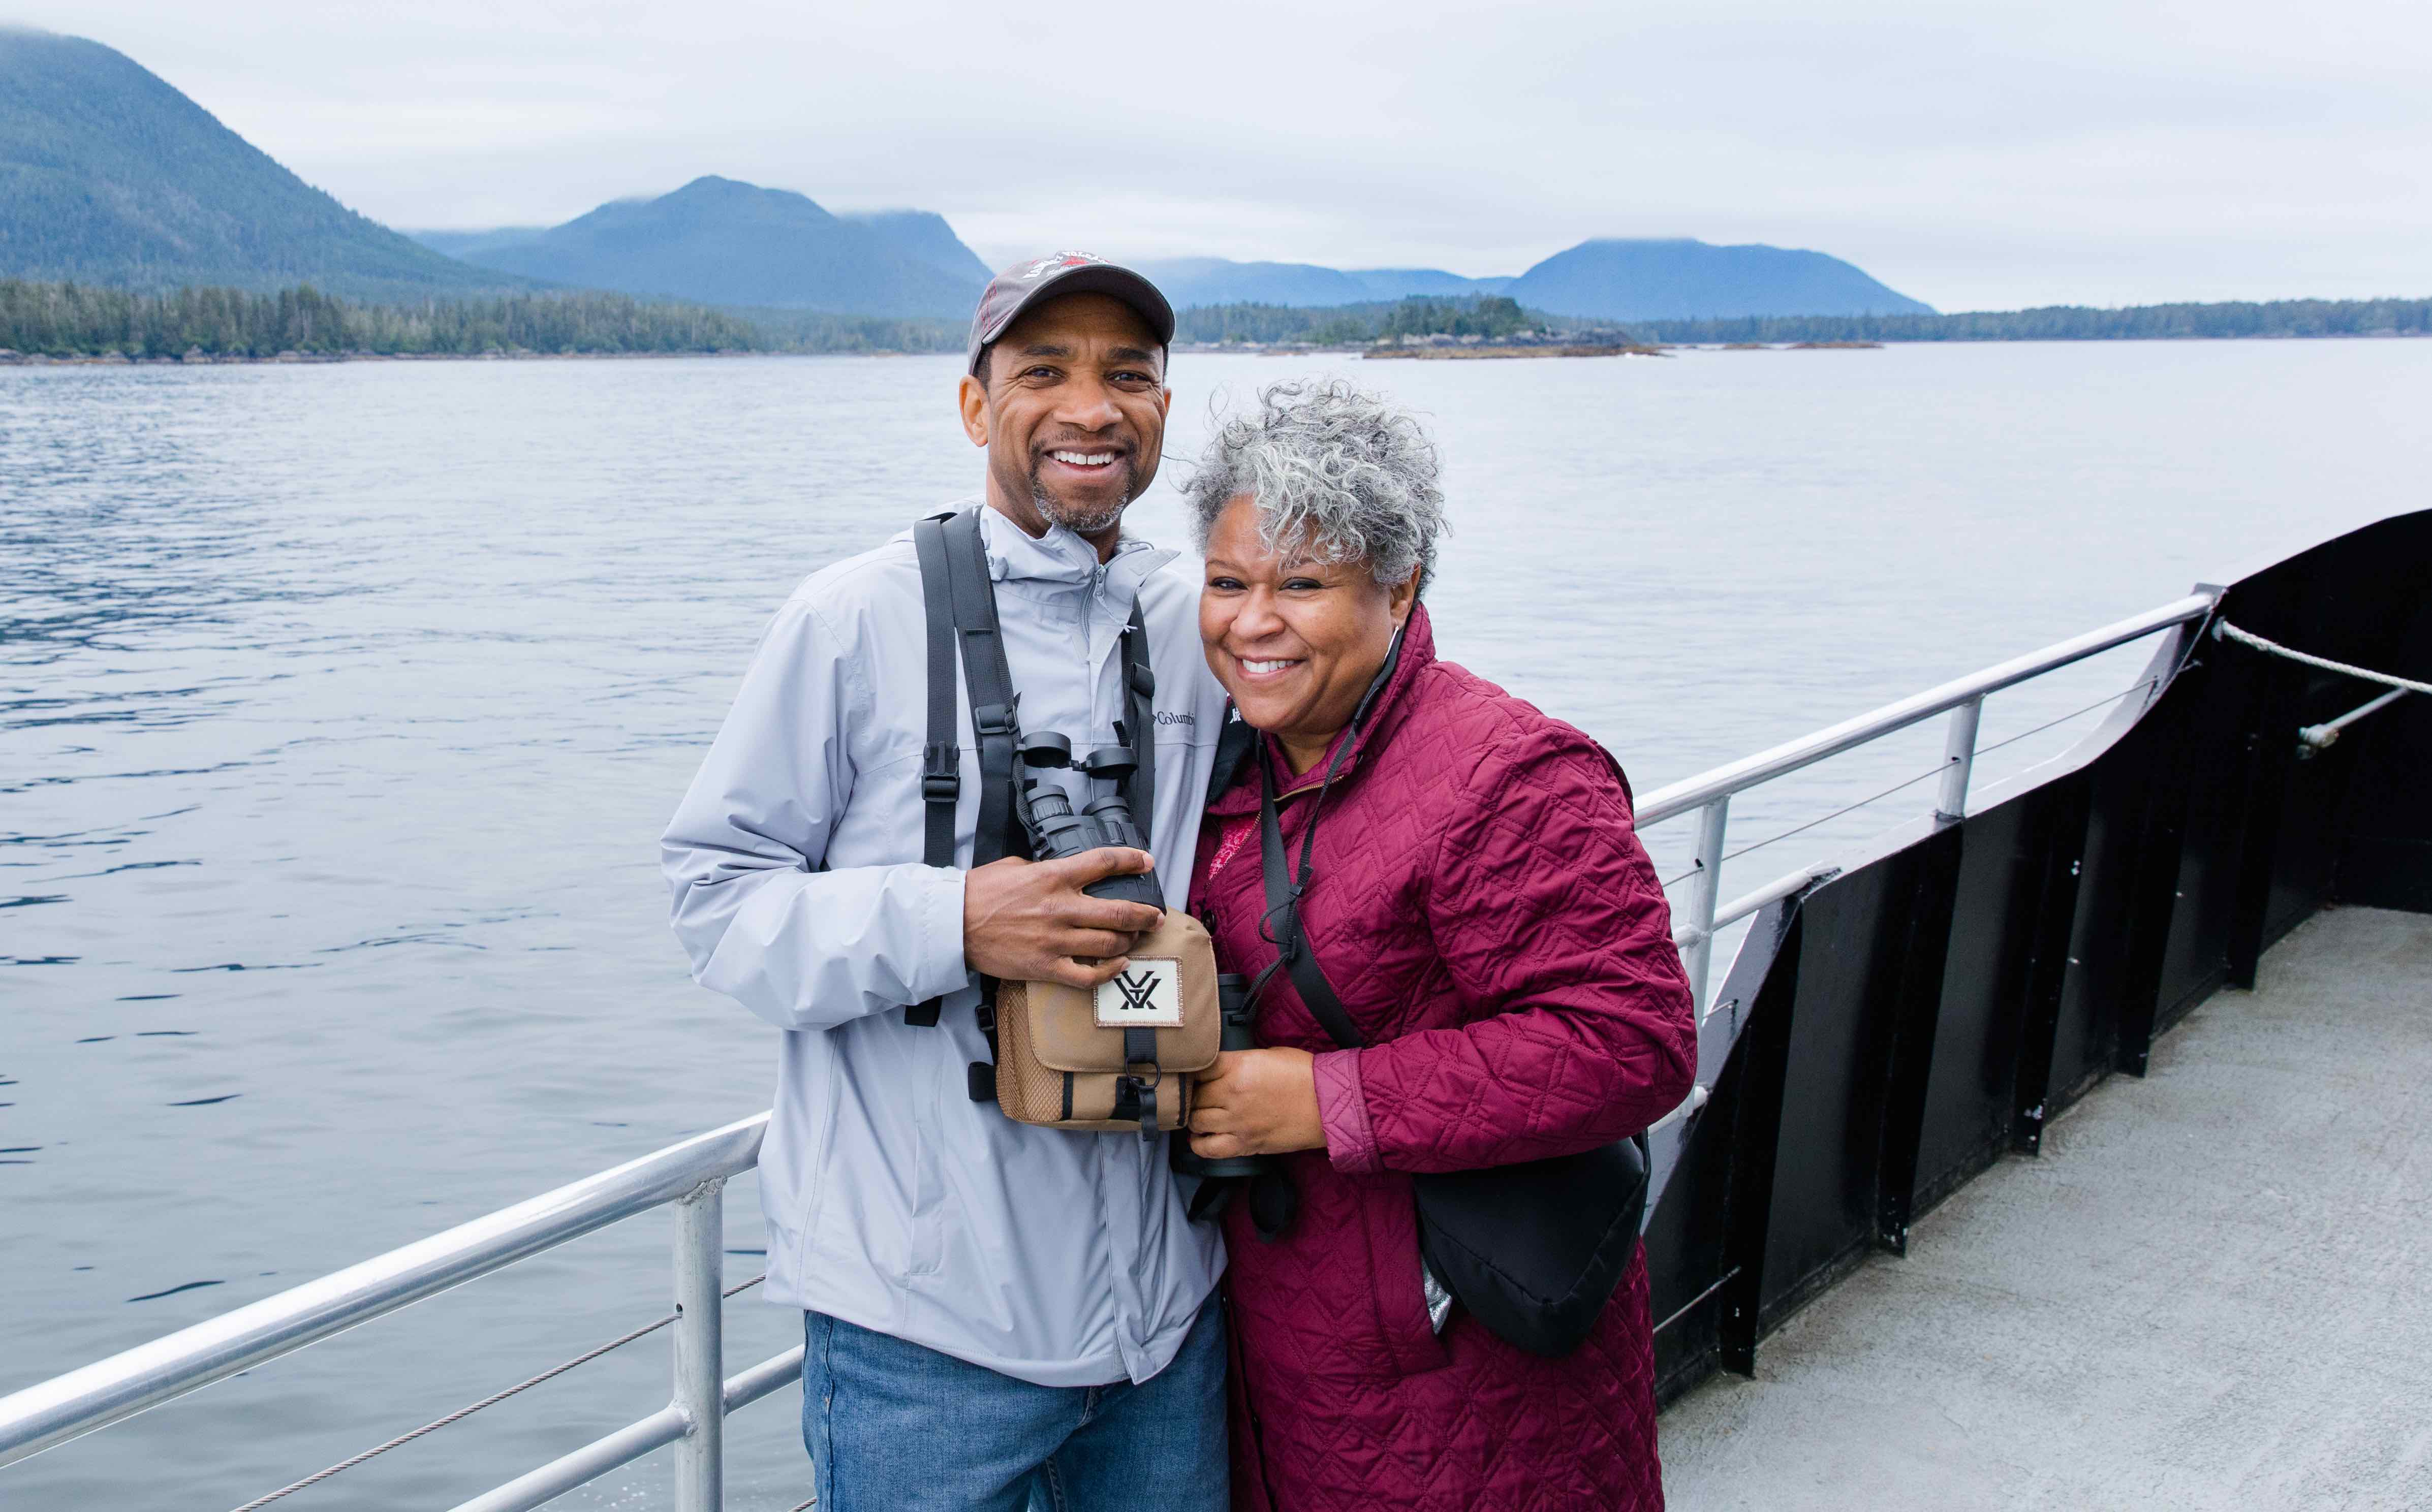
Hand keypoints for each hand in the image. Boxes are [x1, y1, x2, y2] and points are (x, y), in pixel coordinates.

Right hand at [962, 849, 1163, 988]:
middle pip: (1119, 911)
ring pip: (1109, 943)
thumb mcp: (1015, 867)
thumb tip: (1063, 872)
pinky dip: (1109, 971)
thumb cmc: (979, 893)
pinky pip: (1088, 975)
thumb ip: (1044, 869)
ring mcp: (1055, 940)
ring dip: (1130, 941)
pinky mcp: (1046, 967)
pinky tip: (1117, 965)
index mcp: (1053, 877)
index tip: (1147, 861)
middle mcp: (1060, 908)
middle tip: (1156, 916)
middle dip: (1146, 914)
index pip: (1103, 862)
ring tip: (1136, 939)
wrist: (952, 925)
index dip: (1131, 860)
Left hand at [1188, 1048, 1323, 1157]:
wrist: (1329, 1104)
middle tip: (1201, 1093)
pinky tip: (1200, 1136)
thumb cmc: (1305, 1075)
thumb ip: (1239, 1061)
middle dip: (1194, 1093)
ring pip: (1196, 1120)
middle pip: (1194, 1095)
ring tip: (1202, 1112)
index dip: (1195, 1069)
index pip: (1198, 1067)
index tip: (1199, 1072)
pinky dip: (1199, 1143)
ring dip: (1196, 1116)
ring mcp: (1237, 1122)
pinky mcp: (1245, 1144)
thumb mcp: (1268, 1054)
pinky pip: (1208, 1149)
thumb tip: (1219, 1069)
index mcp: (1238, 1066)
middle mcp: (1232, 1094)